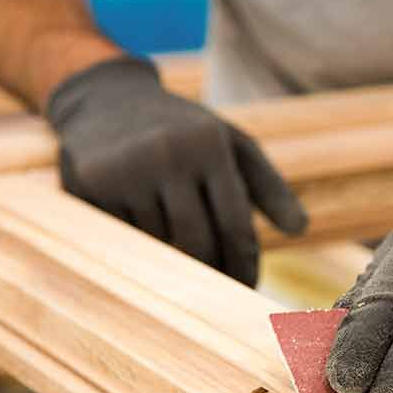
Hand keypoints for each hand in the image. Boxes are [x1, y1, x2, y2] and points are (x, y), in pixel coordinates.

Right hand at [47, 56, 306, 286]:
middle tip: (217, 293)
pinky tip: (139, 230)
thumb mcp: (232, 145)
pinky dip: (138, 245)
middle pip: (198, 245)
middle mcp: (168, 154)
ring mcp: (126, 169)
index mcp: (210, 145)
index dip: (244, 268)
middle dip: (211, 275)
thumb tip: (301, 230)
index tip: (248, 290)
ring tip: (176, 250)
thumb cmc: (185, 132)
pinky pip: (124, 239)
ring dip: (172, 259)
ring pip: (159, 247)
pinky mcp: (91, 185)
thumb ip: (270, 187)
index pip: (235, 227)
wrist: (106, 99)